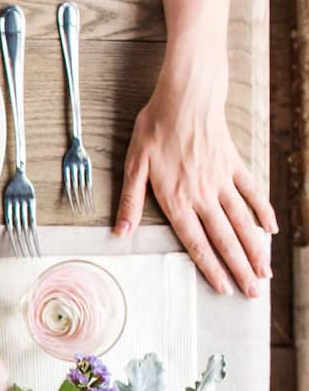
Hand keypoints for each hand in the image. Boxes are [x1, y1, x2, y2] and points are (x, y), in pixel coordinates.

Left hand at [116, 76, 275, 297]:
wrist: (186, 97)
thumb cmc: (155, 130)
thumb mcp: (133, 167)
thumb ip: (129, 202)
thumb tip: (119, 234)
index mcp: (176, 200)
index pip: (196, 242)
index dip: (210, 267)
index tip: (224, 288)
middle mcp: (203, 195)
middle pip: (225, 239)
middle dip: (241, 269)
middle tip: (253, 293)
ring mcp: (222, 181)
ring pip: (243, 222)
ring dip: (256, 249)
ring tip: (266, 272)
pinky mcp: (234, 166)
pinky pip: (253, 193)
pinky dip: (263, 212)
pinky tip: (271, 231)